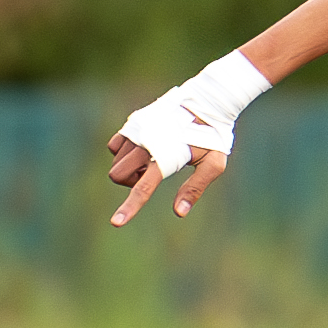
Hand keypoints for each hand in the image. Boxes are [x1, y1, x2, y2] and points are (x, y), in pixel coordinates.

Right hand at [105, 133, 227, 226]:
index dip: (129, 208)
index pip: (143, 189)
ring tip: (154, 157)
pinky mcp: (131, 124)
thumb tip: (179, 213)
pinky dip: (124, 153)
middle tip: (153, 173)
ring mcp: (135, 132)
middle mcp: (145, 144)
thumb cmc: (212, 137)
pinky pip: (114, 146)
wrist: (204, 104)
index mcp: (165, 158)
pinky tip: (144, 148)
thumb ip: (194, 189)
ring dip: (130, 167)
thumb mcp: (213, 164)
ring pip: (116, 162)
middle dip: (129, 181)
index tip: (116, 223)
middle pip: (117, 175)